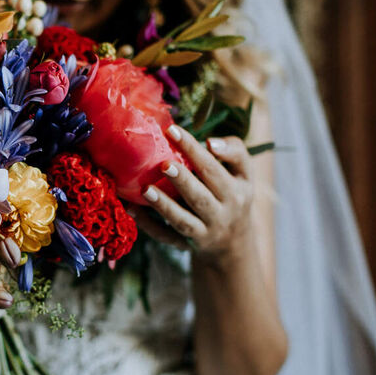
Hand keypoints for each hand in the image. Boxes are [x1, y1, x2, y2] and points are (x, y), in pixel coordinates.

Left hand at [126, 124, 254, 260]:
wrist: (234, 240)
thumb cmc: (233, 193)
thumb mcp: (244, 173)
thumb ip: (234, 152)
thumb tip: (210, 143)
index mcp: (236, 191)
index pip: (212, 168)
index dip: (192, 149)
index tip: (171, 130)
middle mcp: (221, 214)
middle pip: (200, 197)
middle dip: (182, 181)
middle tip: (163, 164)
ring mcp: (203, 232)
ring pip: (182, 221)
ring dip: (164, 206)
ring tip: (146, 189)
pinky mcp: (185, 244)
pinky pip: (165, 236)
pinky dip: (148, 225)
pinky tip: (131, 209)